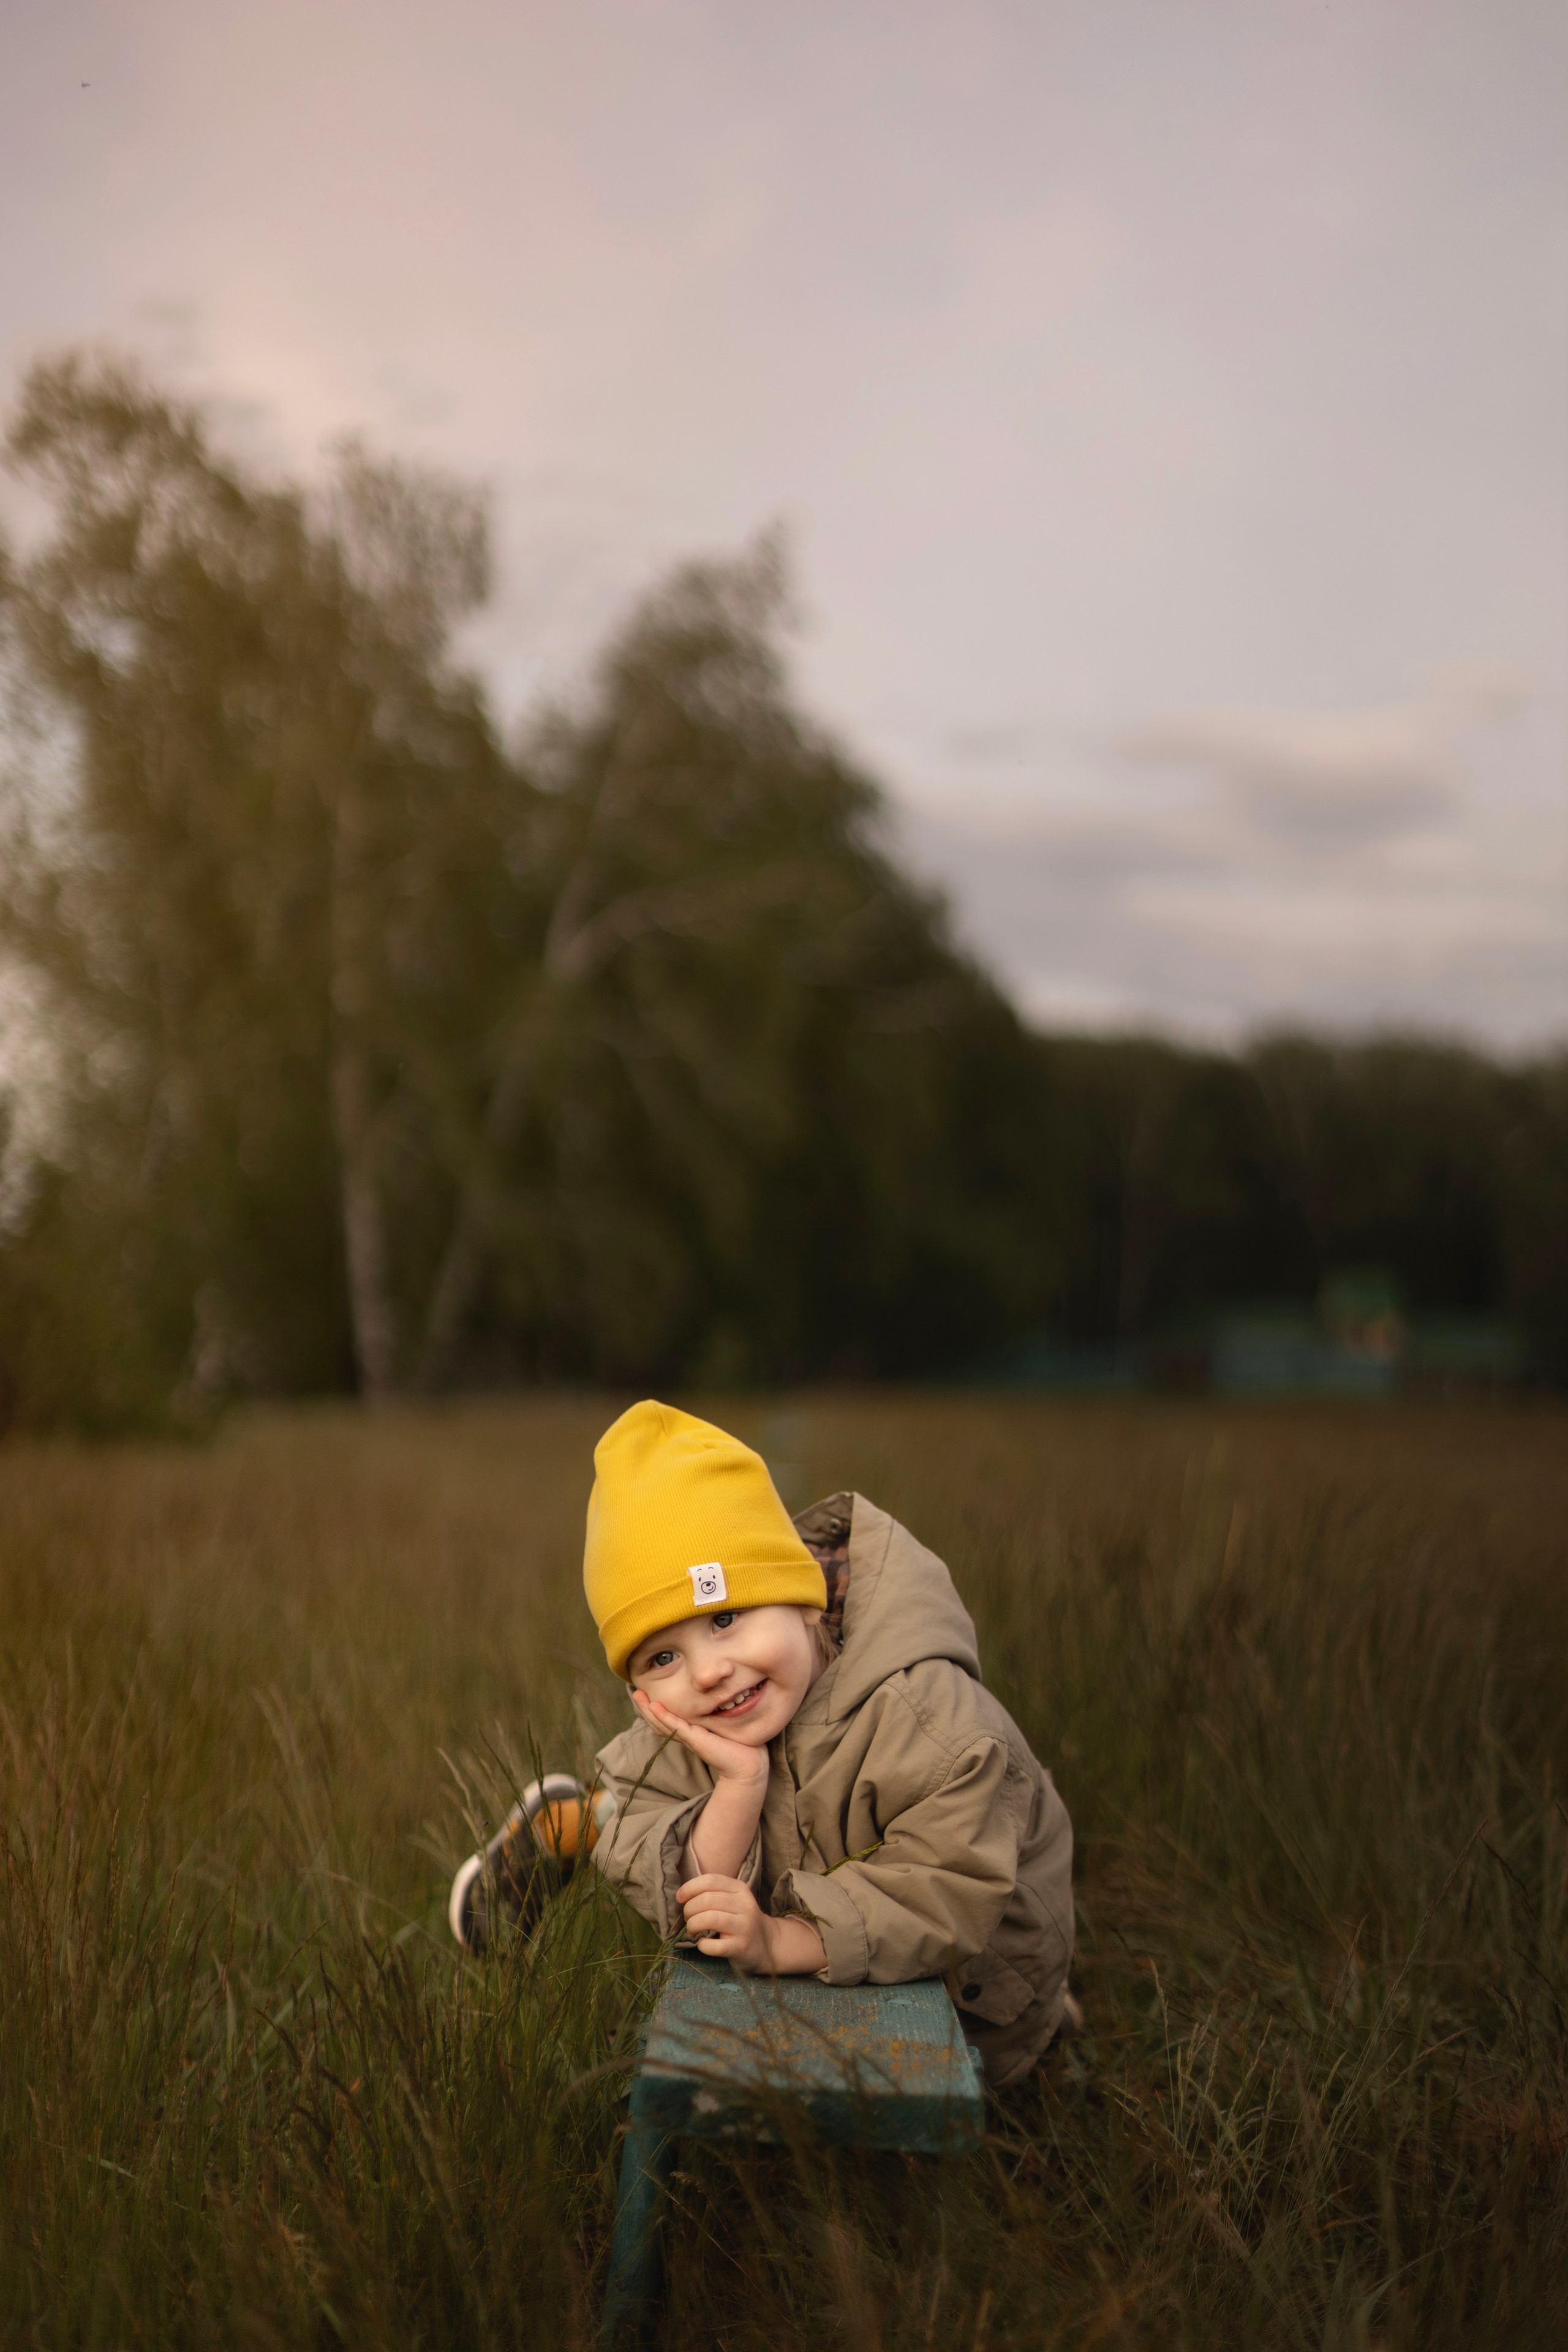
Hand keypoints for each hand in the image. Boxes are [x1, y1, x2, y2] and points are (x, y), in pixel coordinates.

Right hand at [632, 1688, 767, 1787]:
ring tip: (637, 1695)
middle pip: (658, 1721)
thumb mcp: (722, 1724)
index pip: (665, 1719)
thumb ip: (714, 1714)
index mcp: (690, 1732)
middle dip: (645, 1707)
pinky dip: (664, 1717)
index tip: (644, 1693)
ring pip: (662, 1724)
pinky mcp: (696, 1740)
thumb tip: (718, 1696)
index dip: (653, 1708)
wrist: (748, 1764)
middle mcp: (686, 1735)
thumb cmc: (739, 1744)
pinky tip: (655, 1706)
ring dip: (648, 1710)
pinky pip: (676, 1727)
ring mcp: (689, 1738)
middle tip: (634, 1692)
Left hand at [677, 1873, 774, 1970]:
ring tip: (692, 1931)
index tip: (680, 1898)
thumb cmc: (740, 1919)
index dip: (689, 1888)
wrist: (766, 1943)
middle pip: (707, 1900)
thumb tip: (681, 1895)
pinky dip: (702, 1945)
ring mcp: (744, 1926)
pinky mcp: (741, 1947)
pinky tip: (702, 1944)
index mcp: (740, 1888)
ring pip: (709, 1919)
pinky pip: (714, 1946)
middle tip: (688, 1919)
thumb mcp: (733, 1899)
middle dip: (689, 1909)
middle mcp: (745, 1905)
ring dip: (693, 1925)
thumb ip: (712, 1893)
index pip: (710, 1880)